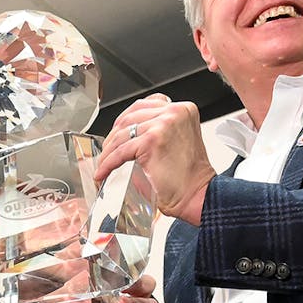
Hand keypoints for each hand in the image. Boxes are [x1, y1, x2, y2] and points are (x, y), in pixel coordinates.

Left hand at [94, 94, 216, 224]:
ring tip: (103, 164)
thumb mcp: (178, 142)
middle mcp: (174, 112)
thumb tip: (127, 135)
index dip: (126, 119)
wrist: (198, 196)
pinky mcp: (151, 140)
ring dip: (108, 151)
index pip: (144, 105)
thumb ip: (158, 131)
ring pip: (123, 134)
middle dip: (114, 135)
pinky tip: (103, 172)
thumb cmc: (189, 178)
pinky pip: (121, 151)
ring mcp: (163, 124)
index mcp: (183, 110)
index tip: (117, 133)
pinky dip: (108, 163)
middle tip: (107, 151)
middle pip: (130, 116)